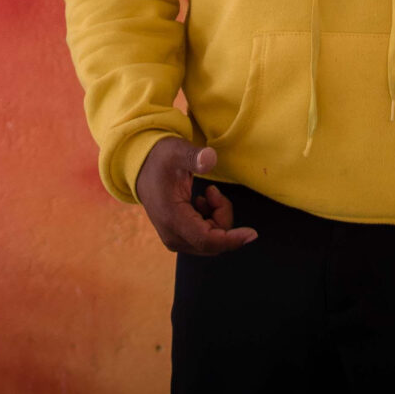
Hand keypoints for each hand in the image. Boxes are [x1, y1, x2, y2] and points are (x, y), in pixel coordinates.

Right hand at [136, 136, 257, 256]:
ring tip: (206, 194)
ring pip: (212, 241)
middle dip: (223, 217)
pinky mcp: (179, 237)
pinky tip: (201, 202)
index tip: (252, 233)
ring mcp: (175, 239)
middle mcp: (172, 236)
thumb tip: (210, 159)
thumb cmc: (160, 159)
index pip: (206, 240)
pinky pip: (207, 238)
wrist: (142, 169)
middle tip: (213, 191)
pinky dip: (212, 220)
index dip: (231, 239)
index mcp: (171, 218)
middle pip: (213, 242)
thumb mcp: (176, 151)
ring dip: (217, 217)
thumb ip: (194, 157)